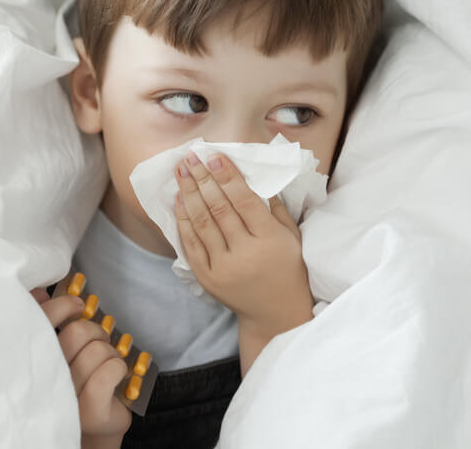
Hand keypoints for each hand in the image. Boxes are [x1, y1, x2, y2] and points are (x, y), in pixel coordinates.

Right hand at [32, 288, 130, 445]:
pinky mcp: (90, 411)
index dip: (62, 304)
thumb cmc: (76, 385)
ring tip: (106, 363)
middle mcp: (46, 380)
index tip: (77, 304)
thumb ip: (46, 323)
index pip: (42, 321)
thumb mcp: (60, 353)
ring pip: (97, 350)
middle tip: (99, 341)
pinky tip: (117, 374)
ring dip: (110, 351)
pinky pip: (110, 371)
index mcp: (35, 362)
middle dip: (96, 331)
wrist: (91, 430)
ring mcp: (67, 398)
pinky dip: (119, 367)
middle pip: (76, 333)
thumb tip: (38, 292)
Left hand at [173, 152, 313, 341]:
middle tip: (191, 157)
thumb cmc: (288, 268)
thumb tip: (253, 176)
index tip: (214, 156)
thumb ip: (275, 208)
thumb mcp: (292, 237)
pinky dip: (183, 220)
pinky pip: (191, 244)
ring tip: (180, 171)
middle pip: (219, 209)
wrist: (275, 314)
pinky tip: (178, 200)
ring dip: (189, 194)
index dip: (228, 177)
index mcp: (270, 240)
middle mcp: (245, 254)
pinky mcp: (208, 278)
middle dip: (203, 179)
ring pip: (202, 224)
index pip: (244, 201)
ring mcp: (223, 268)